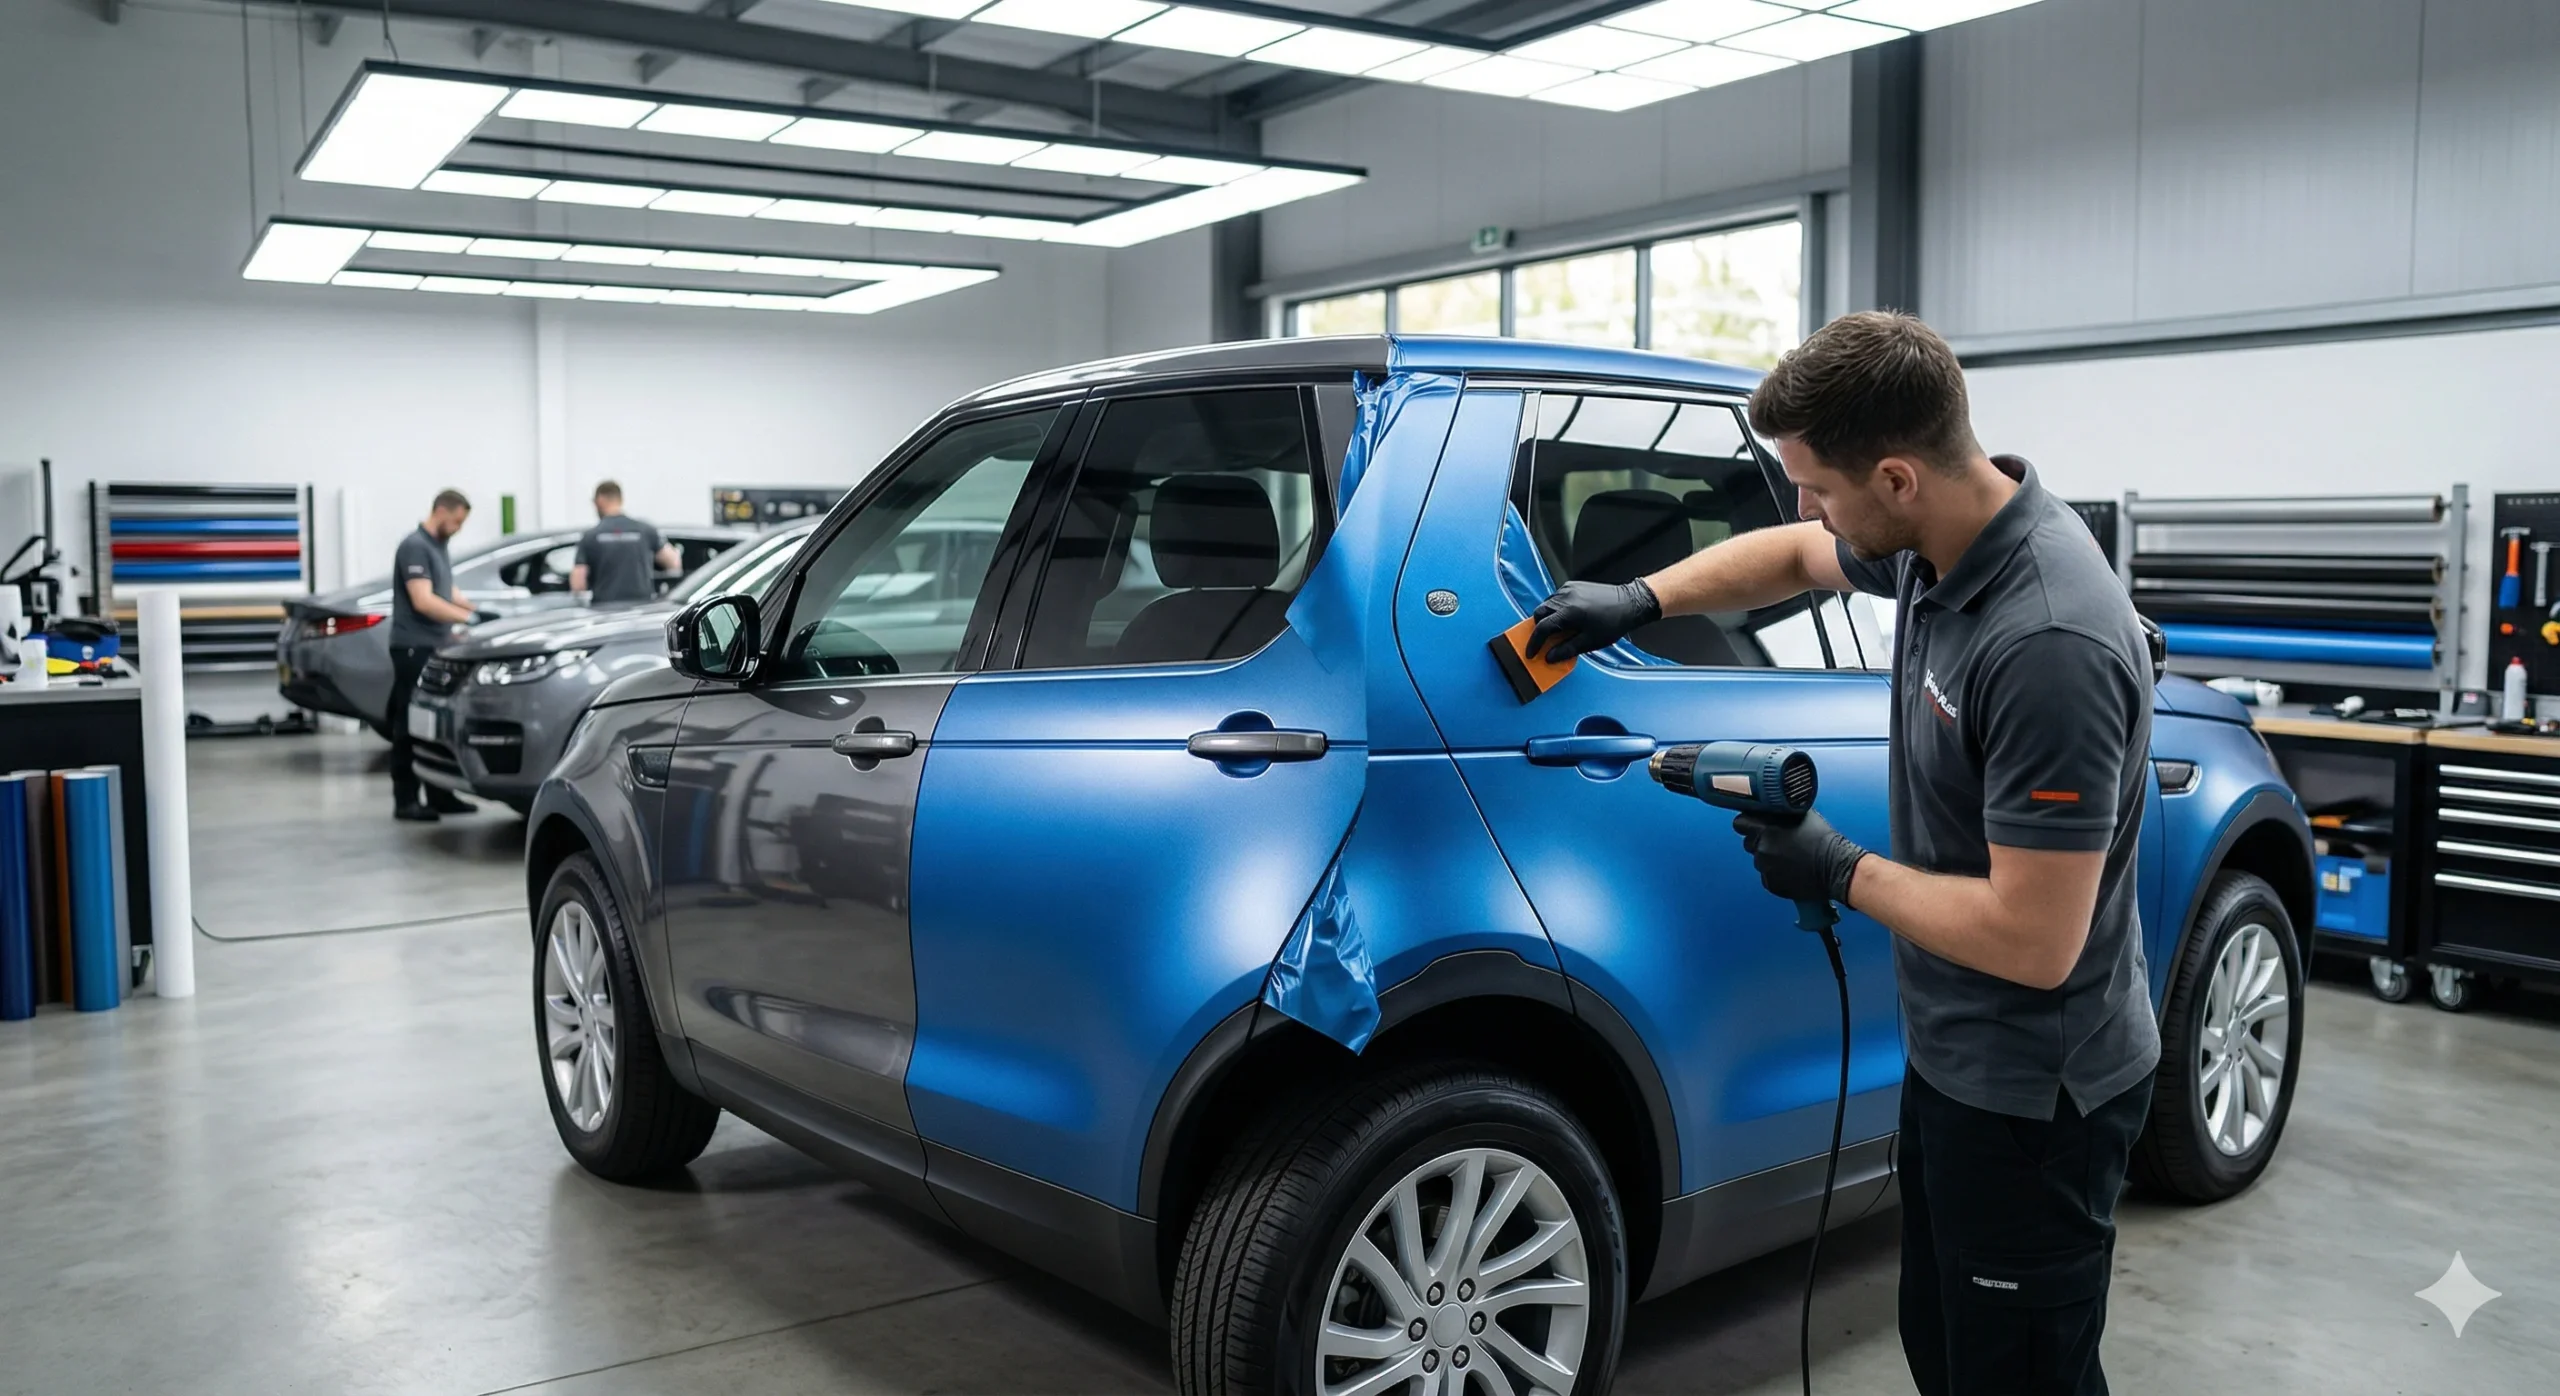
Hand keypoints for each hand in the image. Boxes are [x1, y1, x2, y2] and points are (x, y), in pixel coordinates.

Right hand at [1527, 578, 1660, 662]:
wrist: (1630, 603)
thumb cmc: (1613, 623)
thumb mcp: (1590, 642)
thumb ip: (1567, 650)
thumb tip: (1550, 658)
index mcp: (1568, 612)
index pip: (1542, 628)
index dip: (1534, 643)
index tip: (1531, 653)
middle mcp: (1565, 597)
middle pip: (1540, 613)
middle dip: (1538, 629)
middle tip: (1542, 642)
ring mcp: (1569, 589)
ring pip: (1547, 604)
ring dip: (1547, 618)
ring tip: (1555, 631)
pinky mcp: (1574, 585)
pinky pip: (1556, 597)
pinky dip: (1555, 608)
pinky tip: (1565, 618)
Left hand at [1732, 809, 1868, 906]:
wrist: (1836, 868)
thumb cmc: (1824, 841)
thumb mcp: (1802, 816)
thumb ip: (1781, 812)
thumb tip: (1771, 809)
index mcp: (1766, 830)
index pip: (1740, 824)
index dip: (1747, 824)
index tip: (1754, 826)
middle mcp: (1762, 849)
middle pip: (1749, 843)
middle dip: (1760, 842)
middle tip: (1779, 842)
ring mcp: (1765, 868)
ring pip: (1759, 861)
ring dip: (1769, 858)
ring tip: (1790, 857)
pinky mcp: (1771, 884)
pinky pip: (1767, 876)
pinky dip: (1776, 874)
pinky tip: (1792, 870)